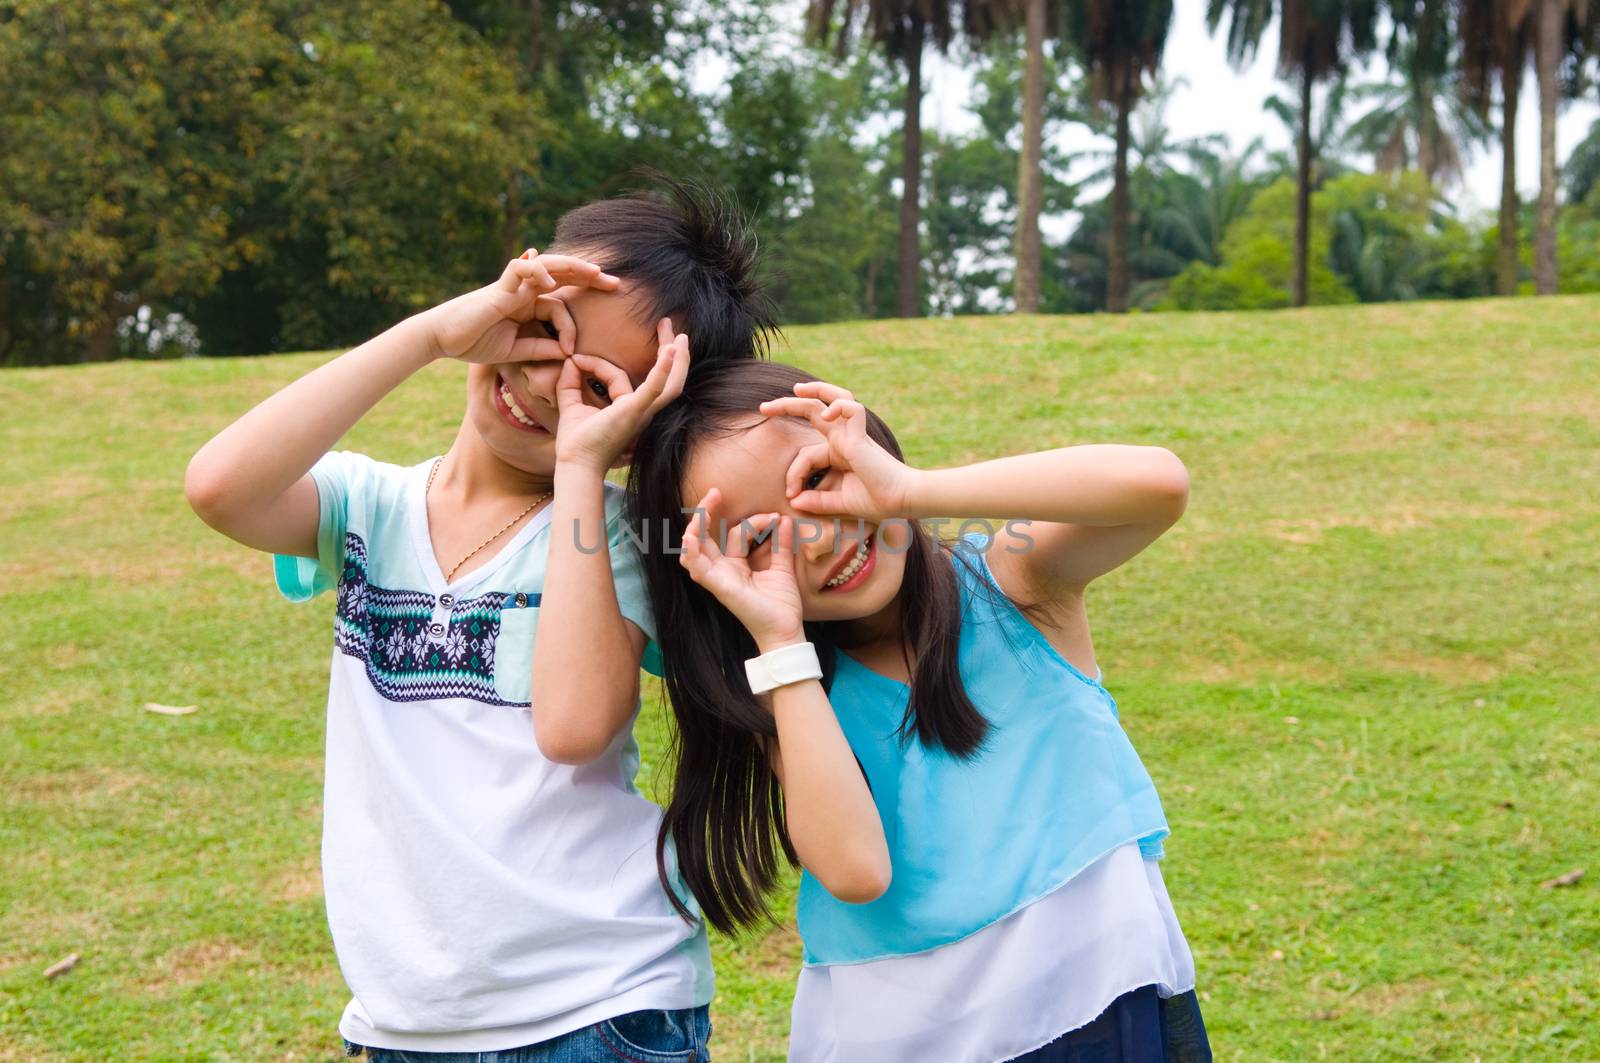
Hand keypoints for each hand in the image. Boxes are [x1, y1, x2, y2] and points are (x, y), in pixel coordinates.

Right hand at [424, 249, 619, 363]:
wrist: (443, 338)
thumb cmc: (475, 342)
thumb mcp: (515, 350)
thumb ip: (540, 349)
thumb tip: (568, 353)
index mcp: (529, 305)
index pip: (561, 304)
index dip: (573, 324)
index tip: (573, 350)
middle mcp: (524, 291)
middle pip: (563, 275)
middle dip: (590, 277)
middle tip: (616, 282)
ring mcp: (513, 285)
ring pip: (548, 265)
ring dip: (573, 266)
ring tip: (595, 271)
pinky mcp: (499, 287)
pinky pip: (520, 269)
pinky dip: (536, 270)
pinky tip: (550, 280)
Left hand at [554, 319, 689, 471]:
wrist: (575, 463)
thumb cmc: (576, 442)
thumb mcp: (571, 405)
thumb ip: (569, 382)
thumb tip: (570, 359)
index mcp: (629, 409)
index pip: (617, 375)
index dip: (594, 364)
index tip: (574, 359)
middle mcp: (642, 411)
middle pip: (666, 379)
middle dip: (670, 351)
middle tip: (669, 326)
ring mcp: (642, 411)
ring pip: (670, 384)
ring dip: (677, 358)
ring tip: (680, 336)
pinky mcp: (635, 410)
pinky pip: (655, 388)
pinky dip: (663, 369)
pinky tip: (671, 351)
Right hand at [680, 489, 804, 650]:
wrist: (786, 630)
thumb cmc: (781, 604)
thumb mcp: (782, 567)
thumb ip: (781, 544)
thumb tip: (783, 519)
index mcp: (735, 565)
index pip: (735, 533)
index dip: (754, 521)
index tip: (775, 518)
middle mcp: (722, 570)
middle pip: (705, 537)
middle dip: (707, 512)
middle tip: (716, 492)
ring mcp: (718, 579)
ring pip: (694, 549)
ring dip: (696, 527)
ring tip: (705, 506)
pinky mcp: (719, 587)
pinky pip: (698, 569)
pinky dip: (692, 552)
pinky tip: (691, 537)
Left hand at [759, 381, 915, 521]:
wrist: (901, 503)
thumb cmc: (877, 502)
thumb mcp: (840, 502)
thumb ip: (818, 501)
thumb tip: (794, 502)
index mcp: (839, 453)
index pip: (806, 454)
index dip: (794, 474)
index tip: (792, 496)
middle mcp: (845, 439)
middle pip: (814, 411)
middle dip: (787, 406)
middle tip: (763, 407)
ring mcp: (853, 434)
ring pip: (835, 398)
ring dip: (815, 390)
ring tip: (795, 388)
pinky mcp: (862, 435)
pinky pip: (851, 408)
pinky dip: (838, 405)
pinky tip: (826, 413)